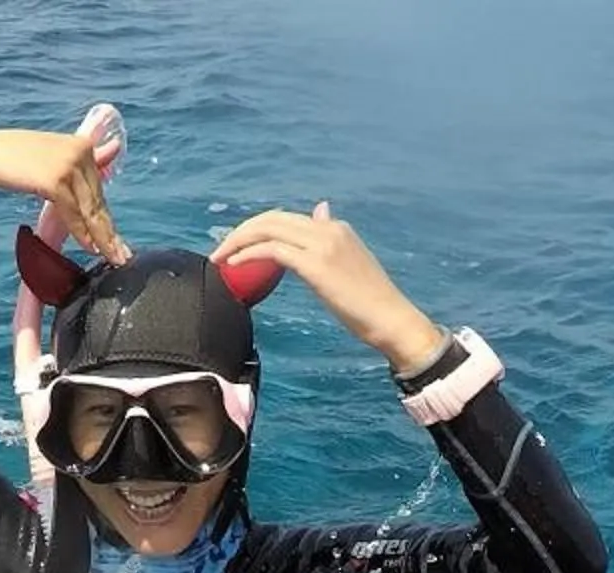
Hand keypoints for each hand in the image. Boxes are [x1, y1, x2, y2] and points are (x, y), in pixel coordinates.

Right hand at [0, 129, 127, 261]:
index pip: (98, 189)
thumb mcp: (52, 155)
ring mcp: (68, 164)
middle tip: (122, 256)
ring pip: (90, 209)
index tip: (118, 242)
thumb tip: (115, 148)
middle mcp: (79, 151)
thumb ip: (80, 161)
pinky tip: (91, 248)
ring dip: (102, 237)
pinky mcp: (55, 179)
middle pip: (97, 201)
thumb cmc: (14, 158)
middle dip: (108, 232)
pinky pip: (73, 213)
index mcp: (81, 144)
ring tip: (113, 258)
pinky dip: (82, 232)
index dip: (106, 217)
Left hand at [210, 201, 446, 372]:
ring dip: (238, 240)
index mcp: (334, 227)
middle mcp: (327, 228)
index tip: (238, 247)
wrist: (393, 318)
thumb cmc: (371, 302)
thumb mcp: (349, 262)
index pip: (286, 218)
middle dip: (241, 231)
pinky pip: (272, 250)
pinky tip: (234, 265)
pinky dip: (248, 254)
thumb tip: (319, 212)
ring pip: (268, 228)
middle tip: (221, 251)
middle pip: (272, 217)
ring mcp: (322, 244)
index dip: (257, 229)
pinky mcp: (316, 264)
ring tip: (220, 258)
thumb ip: (328, 239)